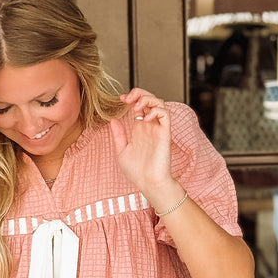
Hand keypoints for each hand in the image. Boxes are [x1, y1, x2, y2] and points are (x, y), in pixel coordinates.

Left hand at [109, 89, 181, 208]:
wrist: (149, 183)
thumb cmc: (137, 173)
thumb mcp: (122, 151)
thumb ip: (119, 135)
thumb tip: (113, 119)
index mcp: (139, 129)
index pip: (139, 106)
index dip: (131, 98)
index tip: (121, 99)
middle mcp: (150, 126)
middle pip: (149, 100)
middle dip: (139, 93)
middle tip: (128, 99)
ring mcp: (158, 129)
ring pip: (159, 103)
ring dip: (147, 99)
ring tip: (136, 106)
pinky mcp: (165, 133)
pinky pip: (165, 114)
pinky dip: (155, 110)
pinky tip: (145, 117)